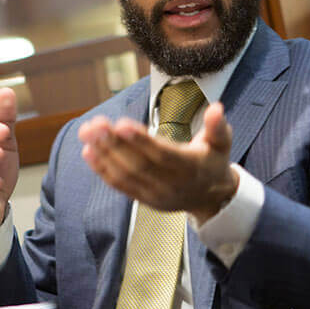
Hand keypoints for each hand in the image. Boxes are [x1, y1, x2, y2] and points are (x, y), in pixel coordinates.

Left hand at [78, 102, 237, 222]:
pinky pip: (121, 186)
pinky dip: (103, 169)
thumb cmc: (213, 162)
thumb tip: (217, 109)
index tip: (121, 124)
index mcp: (191, 167)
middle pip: (139, 164)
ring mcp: (156, 194)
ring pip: (126, 175)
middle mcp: (172, 184)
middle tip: (96, 124)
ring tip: (87, 133)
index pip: (163, 154)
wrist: (211, 197)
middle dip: (114, 144)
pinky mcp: (144, 200)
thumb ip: (218, 126)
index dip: (141, 141)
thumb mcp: (222, 143)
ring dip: (104, 154)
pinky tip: (89, 152)